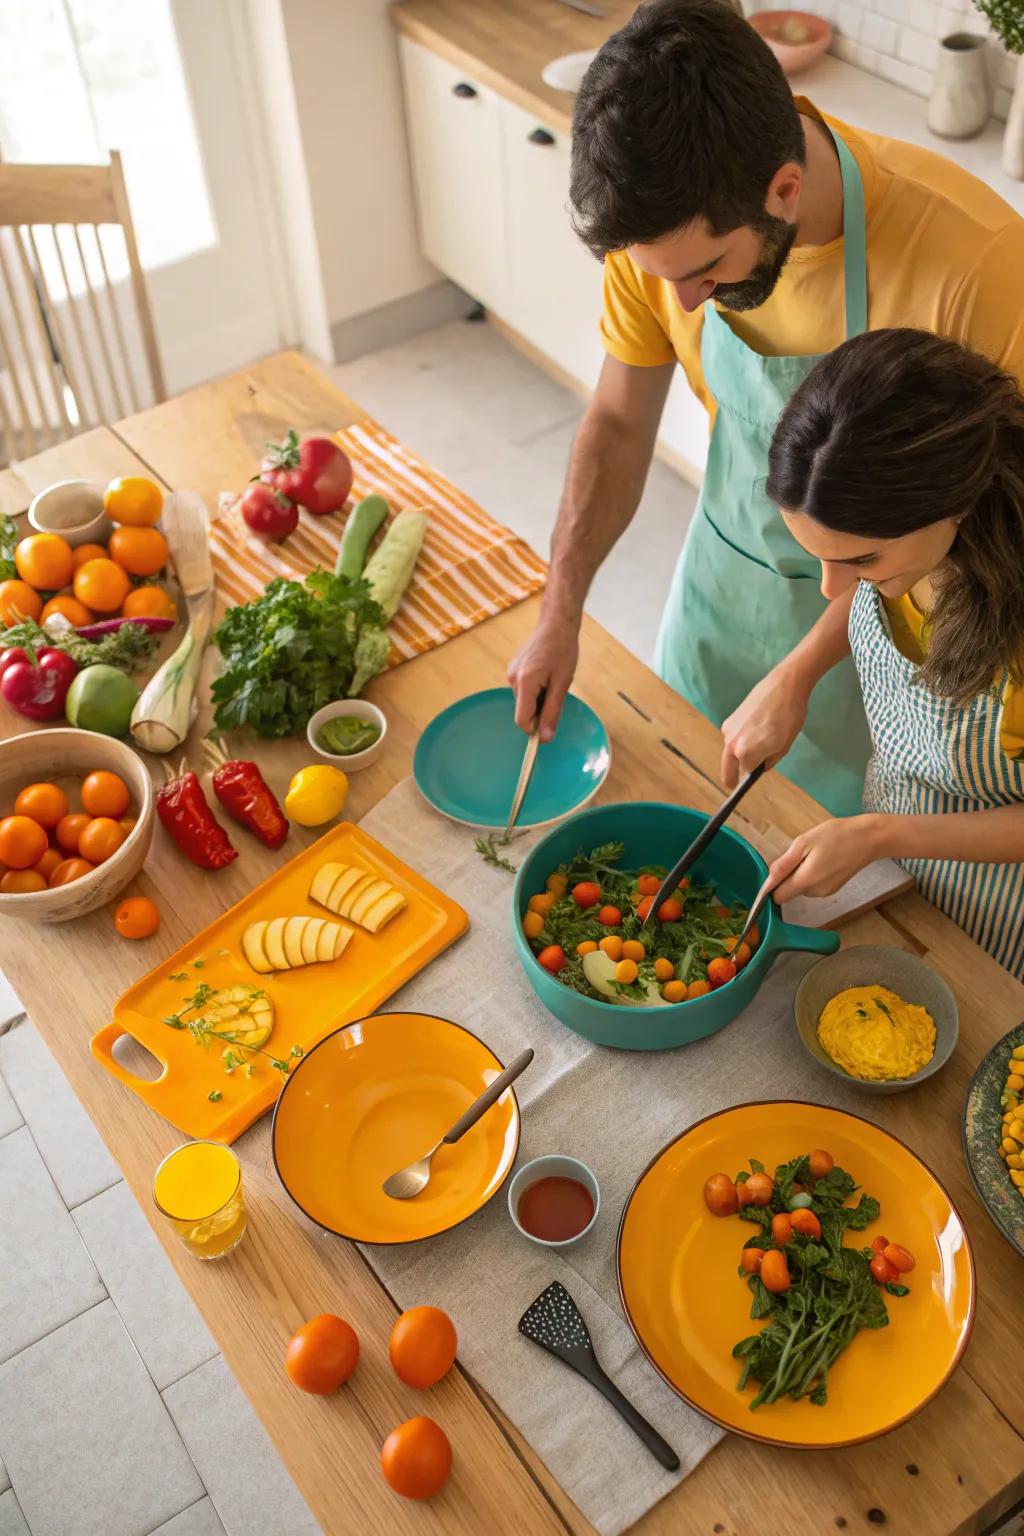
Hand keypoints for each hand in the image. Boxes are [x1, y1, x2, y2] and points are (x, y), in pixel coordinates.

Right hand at [507, 612, 579, 741]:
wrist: (556, 624)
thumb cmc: (563, 650)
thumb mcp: (563, 684)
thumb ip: (552, 712)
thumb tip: (545, 738)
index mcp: (525, 682)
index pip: (522, 721)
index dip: (535, 728)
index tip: (551, 724)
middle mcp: (512, 679)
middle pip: (523, 711)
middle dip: (540, 710)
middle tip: (557, 692)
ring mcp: (510, 673)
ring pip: (524, 701)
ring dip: (539, 699)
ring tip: (553, 680)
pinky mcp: (513, 670)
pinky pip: (523, 690)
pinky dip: (535, 690)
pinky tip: (546, 675)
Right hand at [720, 660, 812, 788]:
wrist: (784, 686)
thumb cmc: (789, 717)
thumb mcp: (783, 746)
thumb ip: (767, 762)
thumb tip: (758, 767)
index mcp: (745, 752)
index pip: (743, 775)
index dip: (748, 779)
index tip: (745, 786)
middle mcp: (731, 742)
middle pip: (729, 766)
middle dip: (733, 774)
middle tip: (736, 782)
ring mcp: (728, 729)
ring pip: (730, 751)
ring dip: (738, 754)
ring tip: (758, 746)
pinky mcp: (730, 718)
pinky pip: (733, 738)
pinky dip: (740, 740)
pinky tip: (756, 732)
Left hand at [767, 816, 884, 901]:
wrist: (868, 838)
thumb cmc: (836, 835)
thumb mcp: (804, 843)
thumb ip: (784, 864)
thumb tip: (767, 882)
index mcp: (806, 881)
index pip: (778, 897)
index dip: (773, 884)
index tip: (779, 868)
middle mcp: (816, 892)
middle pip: (790, 891)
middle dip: (789, 875)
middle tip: (803, 854)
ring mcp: (826, 892)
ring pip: (801, 887)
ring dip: (801, 873)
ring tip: (816, 854)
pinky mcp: (833, 889)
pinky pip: (813, 885)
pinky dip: (813, 874)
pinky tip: (824, 859)